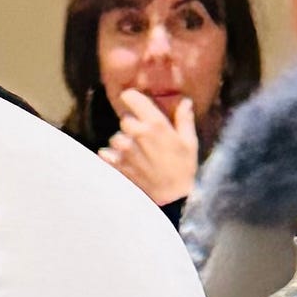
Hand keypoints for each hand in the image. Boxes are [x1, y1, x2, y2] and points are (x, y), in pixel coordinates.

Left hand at [97, 90, 197, 204]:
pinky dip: (113, 156)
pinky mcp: (116, 164)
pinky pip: (107, 153)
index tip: (133, 101)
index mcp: (155, 124)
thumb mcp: (189, 142)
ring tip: (138, 154)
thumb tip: (184, 101)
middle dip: (133, 125)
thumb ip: (184, 119)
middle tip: (145, 137)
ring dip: (124, 143)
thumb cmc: (184, 168)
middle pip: (124, 119)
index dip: (131, 98)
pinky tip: (128, 163)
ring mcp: (124, 150)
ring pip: (116, 137)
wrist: (171, 198)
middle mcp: (136, 134)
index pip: (131, 98)